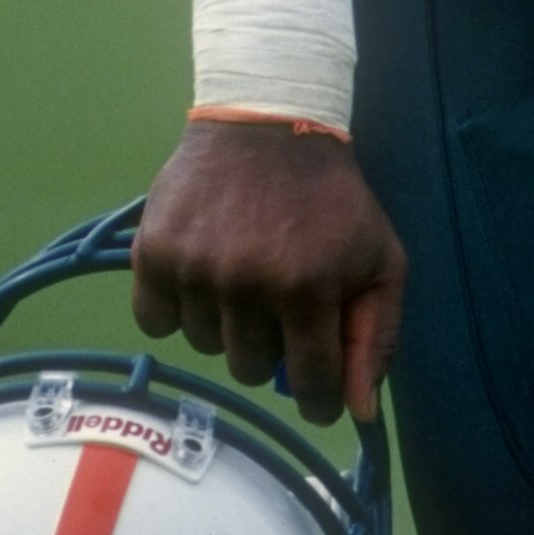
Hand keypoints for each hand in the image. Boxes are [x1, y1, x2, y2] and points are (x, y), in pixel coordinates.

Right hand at [130, 122, 407, 424]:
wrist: (269, 122)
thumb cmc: (332, 198)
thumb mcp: (380, 259)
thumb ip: (376, 337)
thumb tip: (359, 412)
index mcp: (308, 287)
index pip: (310, 384)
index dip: (318, 398)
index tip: (317, 390)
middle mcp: (246, 283)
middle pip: (250, 370)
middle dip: (270, 349)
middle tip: (278, 307)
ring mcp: (195, 267)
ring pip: (204, 347)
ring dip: (224, 325)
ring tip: (241, 278)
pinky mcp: (153, 252)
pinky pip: (155, 322)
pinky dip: (175, 309)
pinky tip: (200, 275)